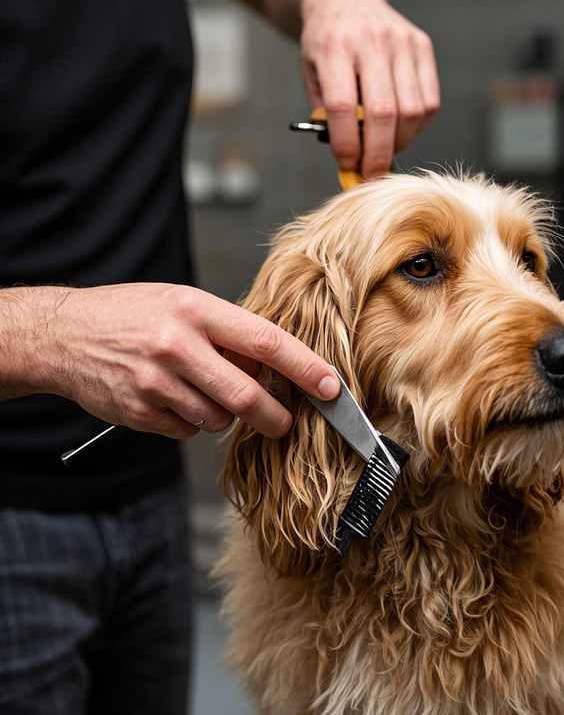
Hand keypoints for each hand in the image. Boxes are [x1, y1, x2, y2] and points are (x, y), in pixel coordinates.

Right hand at [36, 284, 338, 439]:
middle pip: (246, 396)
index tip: (331, 387)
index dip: (305, 367)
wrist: (63, 334)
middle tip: (285, 422)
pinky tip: (173, 397)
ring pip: (218, 419)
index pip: (266, 342)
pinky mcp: (140, 412)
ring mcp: (156, 383)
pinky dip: (192, 421)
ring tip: (201, 388)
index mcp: (195, 310)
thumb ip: (228, 332)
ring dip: (224, 414)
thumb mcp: (183, 303)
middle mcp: (176, 346)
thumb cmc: (132, 313)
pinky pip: (188, 431)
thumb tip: (272, 366)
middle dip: (275, 417)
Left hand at [299, 0, 439, 178]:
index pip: (343, 106)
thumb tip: (350, 157)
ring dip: (399, 142)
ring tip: (385, 149)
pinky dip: (418, 126)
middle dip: (378, 153)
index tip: (348, 163)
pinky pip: (429, 101)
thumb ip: (326, 113)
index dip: (347, 142)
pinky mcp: (422, 46)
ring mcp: (402, 42)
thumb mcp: (312, 73)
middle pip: (383, 113)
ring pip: (411, 111)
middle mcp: (371, 40)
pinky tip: (402, 129)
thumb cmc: (327, 44)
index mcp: (335, 46)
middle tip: (372, 173)